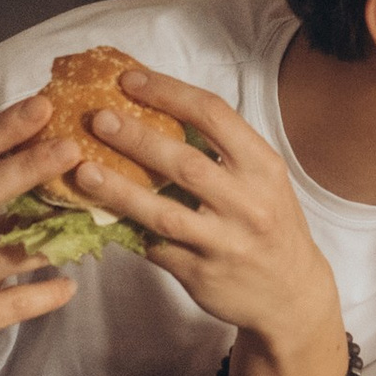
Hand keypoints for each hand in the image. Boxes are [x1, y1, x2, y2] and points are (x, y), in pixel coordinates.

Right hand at [0, 95, 84, 375]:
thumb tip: (37, 155)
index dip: (4, 129)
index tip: (44, 105)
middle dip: (28, 165)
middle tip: (72, 147)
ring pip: (5, 250)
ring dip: (53, 234)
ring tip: (92, 217)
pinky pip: (15, 303)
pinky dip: (47, 293)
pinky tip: (69, 285)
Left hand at [74, 66, 342, 352]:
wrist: (291, 294)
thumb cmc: (269, 223)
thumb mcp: (262, 180)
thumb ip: (221, 150)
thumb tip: (154, 109)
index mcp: (263, 167)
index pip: (214, 115)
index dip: (169, 92)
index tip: (130, 80)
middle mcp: (248, 203)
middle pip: (185, 163)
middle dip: (137, 138)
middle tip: (99, 119)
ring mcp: (225, 243)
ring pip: (164, 214)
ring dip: (120, 191)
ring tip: (84, 172)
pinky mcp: (202, 276)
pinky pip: (157, 250)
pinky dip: (129, 232)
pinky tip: (101, 217)